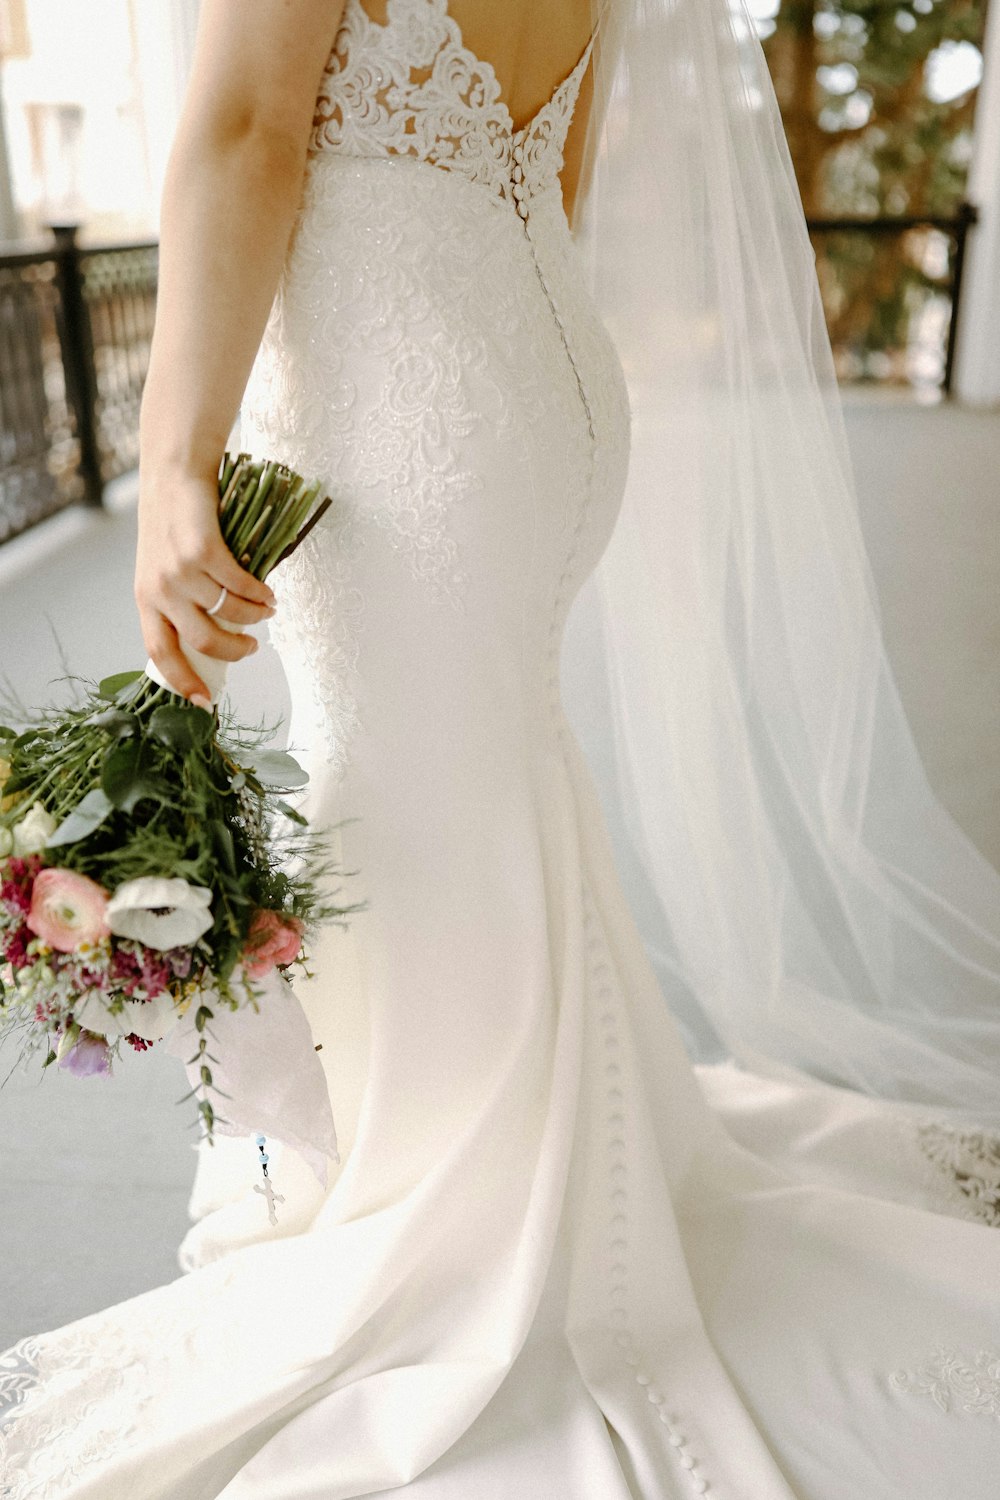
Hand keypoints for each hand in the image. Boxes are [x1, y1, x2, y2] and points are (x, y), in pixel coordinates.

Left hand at [135, 467, 276, 706]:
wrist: (172, 476)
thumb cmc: (172, 525)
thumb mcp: (162, 569)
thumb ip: (178, 602)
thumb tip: (214, 638)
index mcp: (146, 600)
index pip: (161, 652)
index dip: (183, 680)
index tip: (204, 701)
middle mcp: (160, 589)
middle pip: (202, 642)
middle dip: (235, 652)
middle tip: (253, 648)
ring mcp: (180, 571)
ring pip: (228, 614)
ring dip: (255, 617)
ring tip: (267, 610)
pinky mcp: (203, 551)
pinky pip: (241, 586)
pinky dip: (260, 594)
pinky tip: (267, 592)